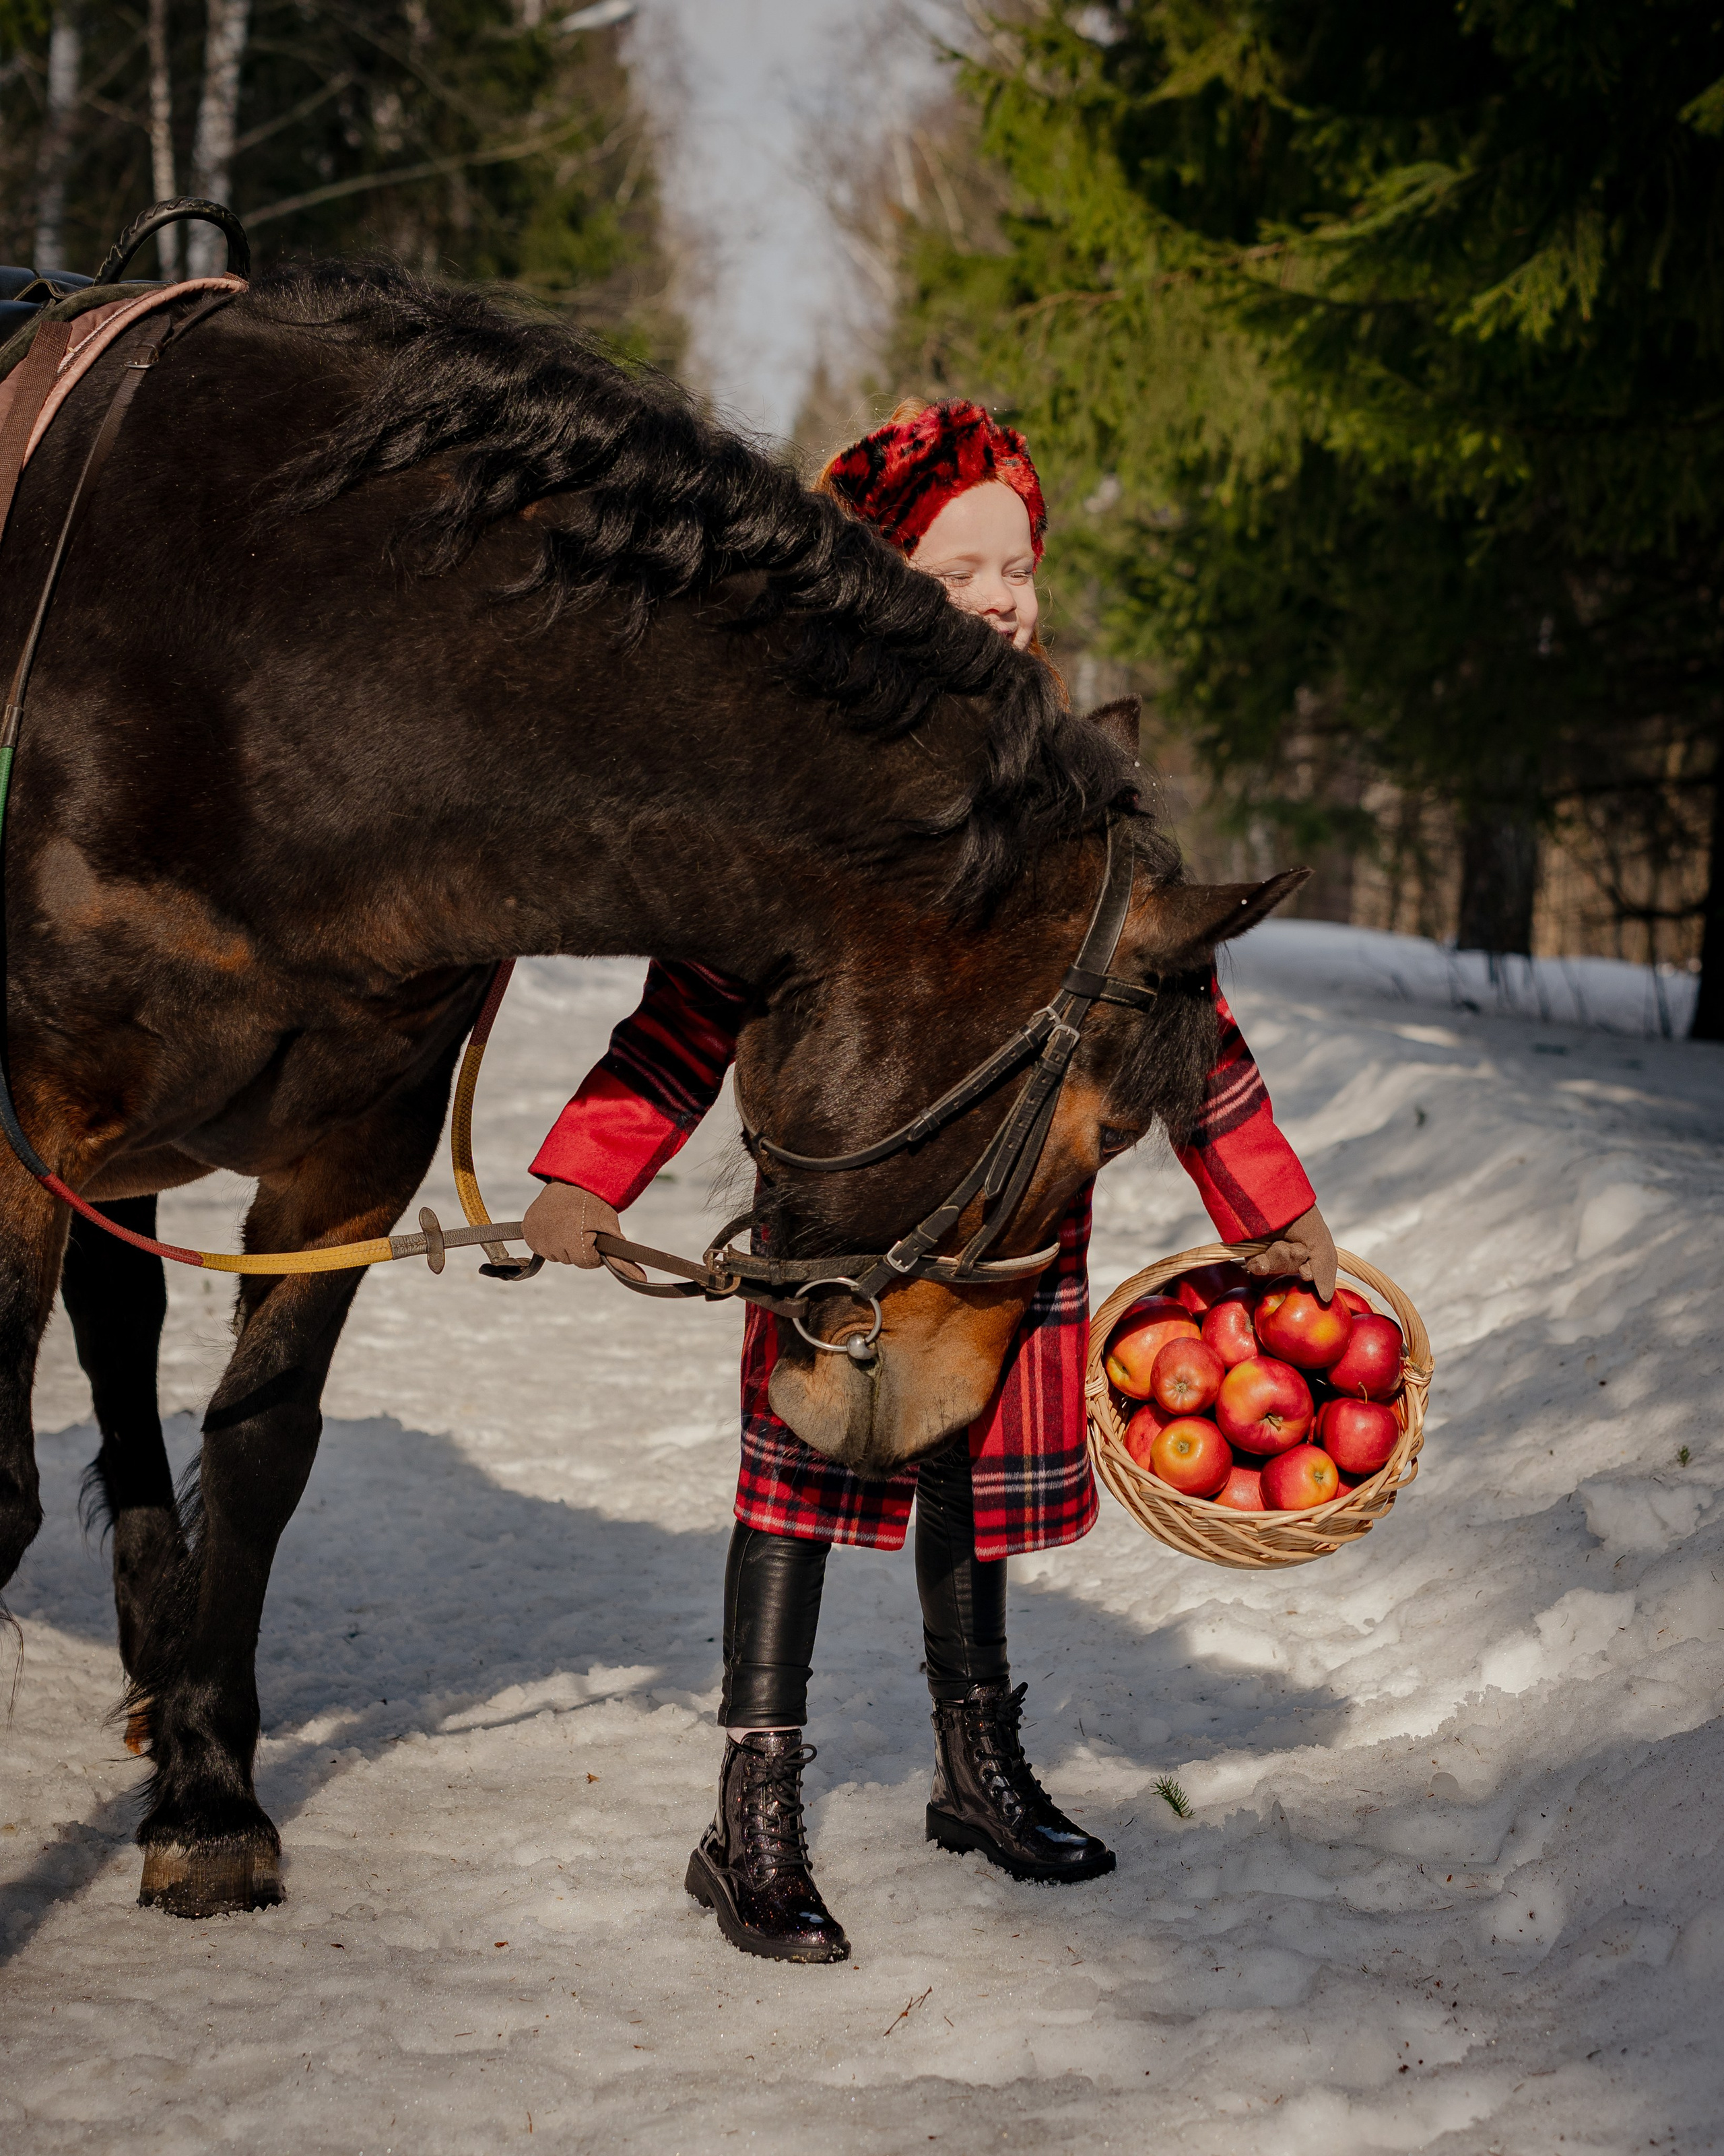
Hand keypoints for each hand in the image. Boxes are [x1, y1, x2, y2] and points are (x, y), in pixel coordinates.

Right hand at [522, 1182, 643, 1279]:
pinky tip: (556, 1224)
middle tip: (581, 1225)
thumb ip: (621, 1258)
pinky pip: (541, 1246)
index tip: (594, 1233)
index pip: (586, 1262)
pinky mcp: (527, 1230)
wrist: (571, 1179)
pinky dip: (549, 1239)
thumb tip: (642, 1280)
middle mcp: (550, 1241)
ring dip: (563, 1244)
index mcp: (571, 1240)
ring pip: (556, 1255)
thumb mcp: (609, 1227)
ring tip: (568, 1222)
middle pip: (571, 1260)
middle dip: (579, 1246)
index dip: (594, 1250)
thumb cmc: (594, 1202)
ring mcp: (535, 1236)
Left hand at [1244, 1203, 1337, 1301]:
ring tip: (1278, 1242)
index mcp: (1305, 1249)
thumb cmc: (1301, 1218)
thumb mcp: (1320, 1245)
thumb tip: (1326, 1300)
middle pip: (1294, 1271)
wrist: (1274, 1201)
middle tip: (1294, 1245)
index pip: (1310, 1274)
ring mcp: (1268, 1251)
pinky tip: (1262, 1250)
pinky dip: (1263, 1261)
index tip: (1306, 1271)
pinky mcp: (1250, 1251)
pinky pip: (1258, 1268)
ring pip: (1276, 1270)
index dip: (1309, 1275)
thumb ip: (1325, 1273)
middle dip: (1295, 1260)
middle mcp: (1287, 1251)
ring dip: (1281, 1257)